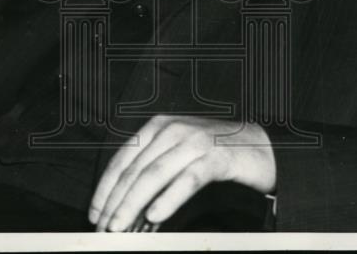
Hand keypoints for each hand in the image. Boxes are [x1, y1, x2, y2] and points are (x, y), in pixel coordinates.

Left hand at [88, 115, 275, 231]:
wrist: (261, 145)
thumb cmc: (215, 153)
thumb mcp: (178, 152)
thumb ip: (153, 169)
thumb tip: (124, 205)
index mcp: (158, 127)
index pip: (122, 159)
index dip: (105, 189)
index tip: (94, 214)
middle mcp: (173, 130)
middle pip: (135, 170)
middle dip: (115, 203)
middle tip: (105, 229)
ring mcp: (195, 141)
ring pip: (155, 175)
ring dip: (133, 204)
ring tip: (121, 228)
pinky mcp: (216, 157)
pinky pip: (187, 179)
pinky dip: (168, 199)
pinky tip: (155, 216)